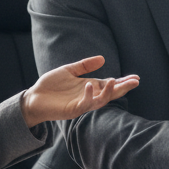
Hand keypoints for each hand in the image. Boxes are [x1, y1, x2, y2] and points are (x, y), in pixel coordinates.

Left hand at [20, 55, 138, 128]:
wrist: (33, 98)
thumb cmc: (50, 85)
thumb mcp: (68, 71)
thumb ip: (84, 65)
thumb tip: (103, 59)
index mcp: (90, 86)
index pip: (110, 84)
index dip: (122, 82)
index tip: (135, 78)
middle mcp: (89, 96)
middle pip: (110, 94)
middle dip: (122, 88)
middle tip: (135, 82)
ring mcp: (82, 104)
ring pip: (101, 101)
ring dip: (108, 92)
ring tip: (113, 81)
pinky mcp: (73, 110)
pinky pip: (85, 104)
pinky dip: (89, 95)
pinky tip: (89, 85)